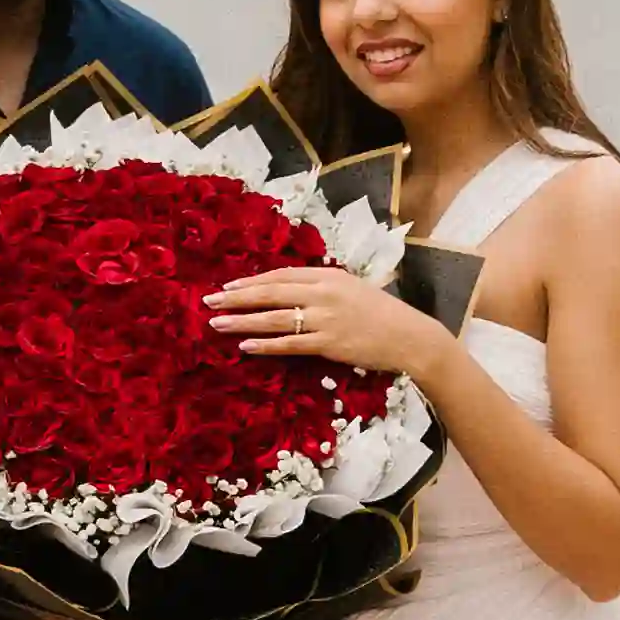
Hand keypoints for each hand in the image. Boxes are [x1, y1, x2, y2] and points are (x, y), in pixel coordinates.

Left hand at [205, 263, 445, 380]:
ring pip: (274, 318)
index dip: (252, 281)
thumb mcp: (351, 289)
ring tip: (217, 322)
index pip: (280, 275)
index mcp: (328, 275)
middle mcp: (324, 293)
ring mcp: (325, 319)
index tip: (228, 285)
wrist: (409, 336)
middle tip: (210, 300)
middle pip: (271, 292)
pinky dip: (266, 344)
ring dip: (242, 320)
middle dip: (237, 296)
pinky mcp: (329, 344)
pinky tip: (245, 345)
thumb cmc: (381, 313)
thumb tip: (289, 291)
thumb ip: (321, 287)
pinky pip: (290, 344)